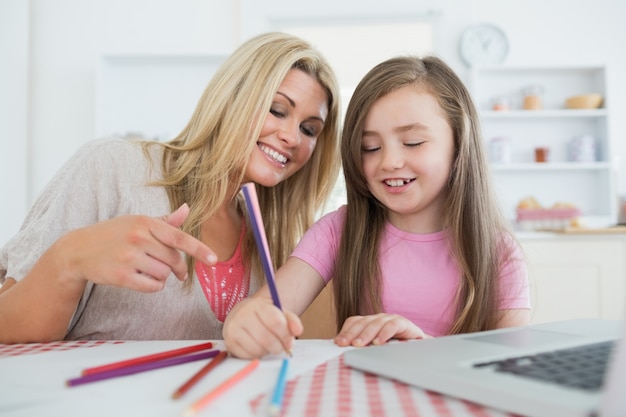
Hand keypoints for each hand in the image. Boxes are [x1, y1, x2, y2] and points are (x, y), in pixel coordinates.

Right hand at [59, 203, 216, 291]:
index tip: (214, 260)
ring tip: (147, 269)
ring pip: (164, 274)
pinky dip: (153, 286)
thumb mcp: (138, 222)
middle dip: (176, 267)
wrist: (79, 250)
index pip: (179, 237)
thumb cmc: (114, 233)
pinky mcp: (121, 276)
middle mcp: (138, 238)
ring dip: (162, 276)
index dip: (199, 250)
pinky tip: (142, 279)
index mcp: (146, 222)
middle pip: (174, 260)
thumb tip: (187, 209)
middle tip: (173, 270)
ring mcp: (129, 257)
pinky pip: (152, 286)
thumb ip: (165, 220)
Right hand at [223, 296, 302, 358]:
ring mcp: (233, 328)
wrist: (243, 314)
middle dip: (278, 346)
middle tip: (281, 347)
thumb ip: (292, 321)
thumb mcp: (280, 313)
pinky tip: (257, 347)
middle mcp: (243, 314)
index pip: (275, 322)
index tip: (290, 342)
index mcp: (258, 305)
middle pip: (266, 338)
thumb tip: (297, 331)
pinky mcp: (229, 342)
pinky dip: (256, 355)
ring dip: (267, 351)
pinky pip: (247, 356)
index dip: (285, 335)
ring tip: (267, 345)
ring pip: (257, 349)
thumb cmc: (264, 315)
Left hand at [334, 313, 428, 346]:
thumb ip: (363, 346)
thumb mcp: (376, 347)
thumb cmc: (395, 348)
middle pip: (362, 322)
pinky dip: (384, 334)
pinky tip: (378, 343)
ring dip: (366, 334)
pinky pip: (392, 326)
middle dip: (351, 333)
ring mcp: (391, 318)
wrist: (420, 347)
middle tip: (344, 344)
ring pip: (375, 323)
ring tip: (358, 345)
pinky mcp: (404, 323)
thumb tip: (342, 351)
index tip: (337, 342)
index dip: (345, 330)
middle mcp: (379, 318)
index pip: (354, 321)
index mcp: (370, 322)